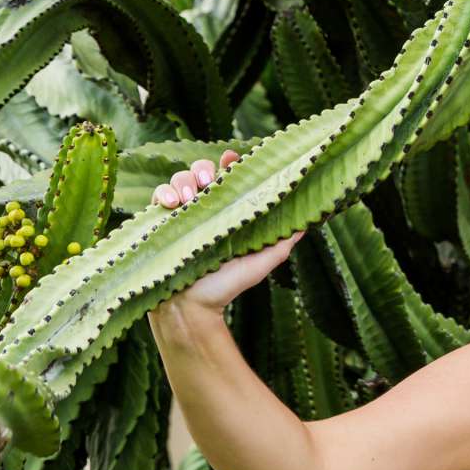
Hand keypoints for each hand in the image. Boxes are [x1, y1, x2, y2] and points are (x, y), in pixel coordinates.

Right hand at [150, 149, 304, 313]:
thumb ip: (283, 241)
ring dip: (183, 180)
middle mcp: (203, 208)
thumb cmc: (226, 286)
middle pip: (201, 170)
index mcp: (227, 210)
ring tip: (188, 198)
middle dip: (203, 168)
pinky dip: (163, 193)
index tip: (232, 158)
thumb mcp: (260, 262)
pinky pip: (157, 196)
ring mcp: (180, 214)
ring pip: (179, 178)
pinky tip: (172, 205)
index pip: (229, 176)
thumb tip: (312, 220)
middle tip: (207, 180)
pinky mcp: (158, 222)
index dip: (230, 162)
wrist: (192, 310)